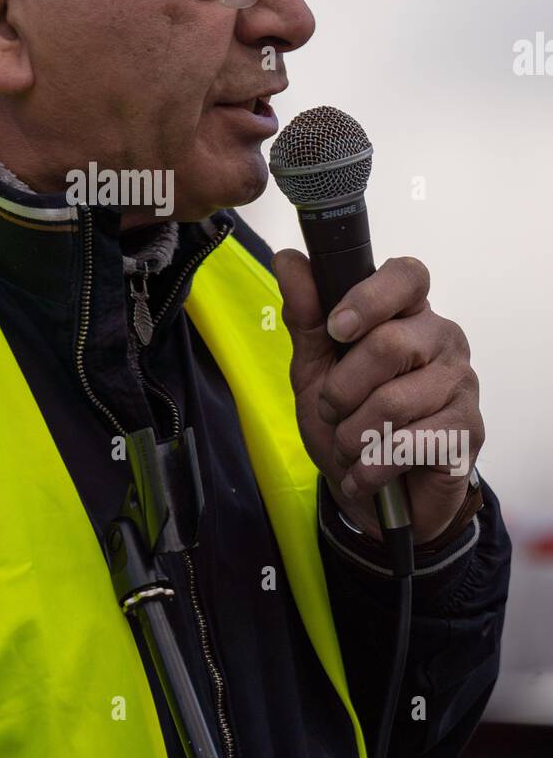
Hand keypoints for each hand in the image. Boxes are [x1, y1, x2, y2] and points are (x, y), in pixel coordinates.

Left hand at [270, 249, 483, 544]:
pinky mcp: (468, 431)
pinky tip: (366, 472)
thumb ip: (306, 316)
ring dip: (354, 435)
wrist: (372, 498)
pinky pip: (410, 442)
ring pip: (394, 400)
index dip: (369, 299)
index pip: (407, 276)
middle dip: (342, 389)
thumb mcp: (314, 370)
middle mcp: (442, 340)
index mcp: (407, 314)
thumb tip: (288, 259)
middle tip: (332, 412)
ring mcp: (461, 384)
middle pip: (389, 344)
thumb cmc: (348, 422)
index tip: (335, 330)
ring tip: (350, 448)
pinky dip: (372, 465)